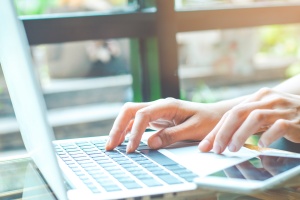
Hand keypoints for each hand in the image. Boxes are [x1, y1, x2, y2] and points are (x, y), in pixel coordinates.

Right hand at [106, 98, 221, 152]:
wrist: (217, 116)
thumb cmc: (209, 121)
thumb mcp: (193, 130)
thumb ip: (171, 135)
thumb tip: (150, 143)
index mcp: (167, 105)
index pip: (143, 115)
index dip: (134, 132)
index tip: (132, 149)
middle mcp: (159, 106)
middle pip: (130, 110)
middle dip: (118, 127)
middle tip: (110, 145)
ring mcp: (157, 111)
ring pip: (131, 115)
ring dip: (120, 129)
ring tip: (113, 145)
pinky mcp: (158, 118)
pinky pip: (138, 122)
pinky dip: (129, 131)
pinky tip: (125, 140)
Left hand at [199, 88, 299, 153]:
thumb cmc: (286, 115)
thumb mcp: (265, 114)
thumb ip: (246, 121)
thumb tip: (221, 138)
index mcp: (258, 97)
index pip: (231, 113)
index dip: (216, 130)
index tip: (206, 145)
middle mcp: (268, 99)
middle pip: (238, 113)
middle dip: (223, 132)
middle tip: (215, 149)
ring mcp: (282, 108)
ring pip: (255, 117)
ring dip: (240, 134)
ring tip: (232, 149)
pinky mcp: (295, 120)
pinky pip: (279, 126)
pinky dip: (267, 136)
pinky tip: (261, 144)